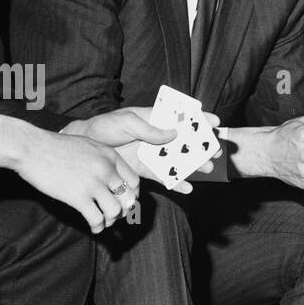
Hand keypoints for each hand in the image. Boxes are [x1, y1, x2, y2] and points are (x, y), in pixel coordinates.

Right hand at [0, 115, 140, 233]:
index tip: (124, 202)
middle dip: (124, 211)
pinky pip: (97, 219)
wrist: (30, 147)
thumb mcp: (86, 145)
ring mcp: (93, 183)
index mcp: (109, 156)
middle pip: (128, 198)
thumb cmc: (54, 147)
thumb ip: (101, 159)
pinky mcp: (78, 196)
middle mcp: (106, 169)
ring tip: (103, 222)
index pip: (134, 181)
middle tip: (115, 215)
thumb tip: (109, 176)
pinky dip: (97, 227)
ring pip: (115, 211)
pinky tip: (94, 228)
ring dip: (110, 220)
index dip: (132, 195)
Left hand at [67, 106, 220, 194]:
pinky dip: (176, 183)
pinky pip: (165, 177)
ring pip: (179, 160)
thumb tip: (173, 133)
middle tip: (216, 150)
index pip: (181, 117)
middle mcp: (158, 137)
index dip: (199, 118)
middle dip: (202, 145)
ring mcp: (154, 154)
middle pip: (186, 141)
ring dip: (194, 165)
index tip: (215, 122)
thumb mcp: (126, 121)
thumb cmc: (104, 127)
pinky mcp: (146, 170)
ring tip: (207, 169)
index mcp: (155, 119)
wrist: (86, 147)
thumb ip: (149, 128)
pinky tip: (187, 188)